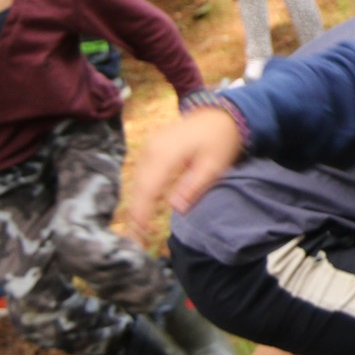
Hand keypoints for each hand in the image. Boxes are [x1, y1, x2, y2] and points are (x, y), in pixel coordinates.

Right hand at [128, 108, 244, 241]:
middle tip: (135, 239)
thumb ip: (194, 186)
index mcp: (165, 154)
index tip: (139, 235)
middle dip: (135, 213)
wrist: (220, 115)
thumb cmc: (220, 141)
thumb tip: (176, 209)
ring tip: (136, 229)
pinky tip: (143, 207)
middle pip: (138, 186)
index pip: (147, 189)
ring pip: (136, 180)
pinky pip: (141, 173)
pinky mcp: (150, 147)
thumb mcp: (214, 165)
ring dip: (136, 204)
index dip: (142, 213)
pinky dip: (141, 191)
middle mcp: (151, 149)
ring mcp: (149, 146)